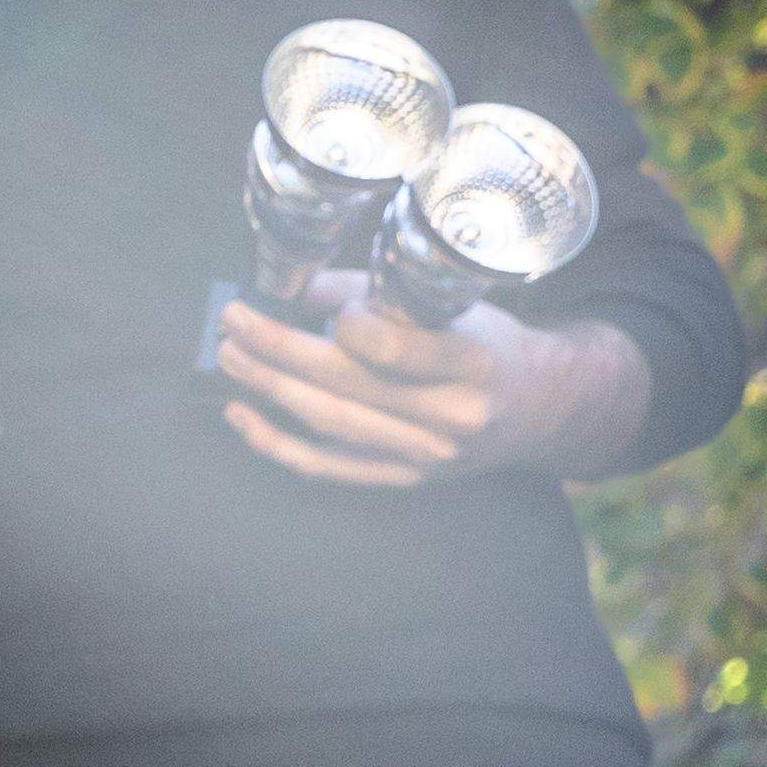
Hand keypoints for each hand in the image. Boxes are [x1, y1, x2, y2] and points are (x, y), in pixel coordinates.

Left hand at [213, 283, 650, 487]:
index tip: (306, 298)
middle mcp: (454, 416)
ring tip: (228, 356)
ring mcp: (428, 456)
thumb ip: (375, 292)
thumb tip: (296, 286)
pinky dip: (276, 444)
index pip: (393, 346)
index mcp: (473, 363)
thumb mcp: (451, 304)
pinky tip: (240, 415)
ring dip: (268, 390)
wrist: (538, 406)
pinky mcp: (405, 479)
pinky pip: (329, 468)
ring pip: (331, 425)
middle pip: (348, 385)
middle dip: (278, 350)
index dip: (342, 322)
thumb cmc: (485, 342)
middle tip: (233, 321)